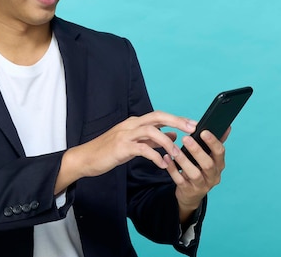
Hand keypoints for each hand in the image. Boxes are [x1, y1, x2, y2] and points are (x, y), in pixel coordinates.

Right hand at [55, 111, 196, 193]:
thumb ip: (153, 140)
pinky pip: (142, 149)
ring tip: (177, 154)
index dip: (177, 118)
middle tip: (193, 129)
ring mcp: (125, 134)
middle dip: (177, 121)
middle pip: (157, 116)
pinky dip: (155, 156)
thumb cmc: (109, 151)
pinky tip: (163, 165)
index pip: (159, 116)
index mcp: (134, 122)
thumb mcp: (133, 144)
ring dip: (167, 142)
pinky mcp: (121, 147)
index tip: (194, 124)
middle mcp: (131, 124)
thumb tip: (173, 135)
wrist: (86, 158)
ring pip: (151, 131)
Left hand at [163, 127, 230, 219]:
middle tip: (185, 138)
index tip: (203, 131)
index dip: (213, 142)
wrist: (191, 194)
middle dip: (197, 151)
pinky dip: (172, 169)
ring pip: (194, 174)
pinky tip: (167, 158)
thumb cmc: (200, 169)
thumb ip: (214, 143)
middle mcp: (213, 176)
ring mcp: (201, 185)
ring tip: (174, 149)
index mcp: (219, 165)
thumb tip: (227, 126)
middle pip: (208, 164)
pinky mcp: (188, 191)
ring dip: (184, 160)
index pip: (220, 153)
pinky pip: (179, 180)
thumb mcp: (209, 157)